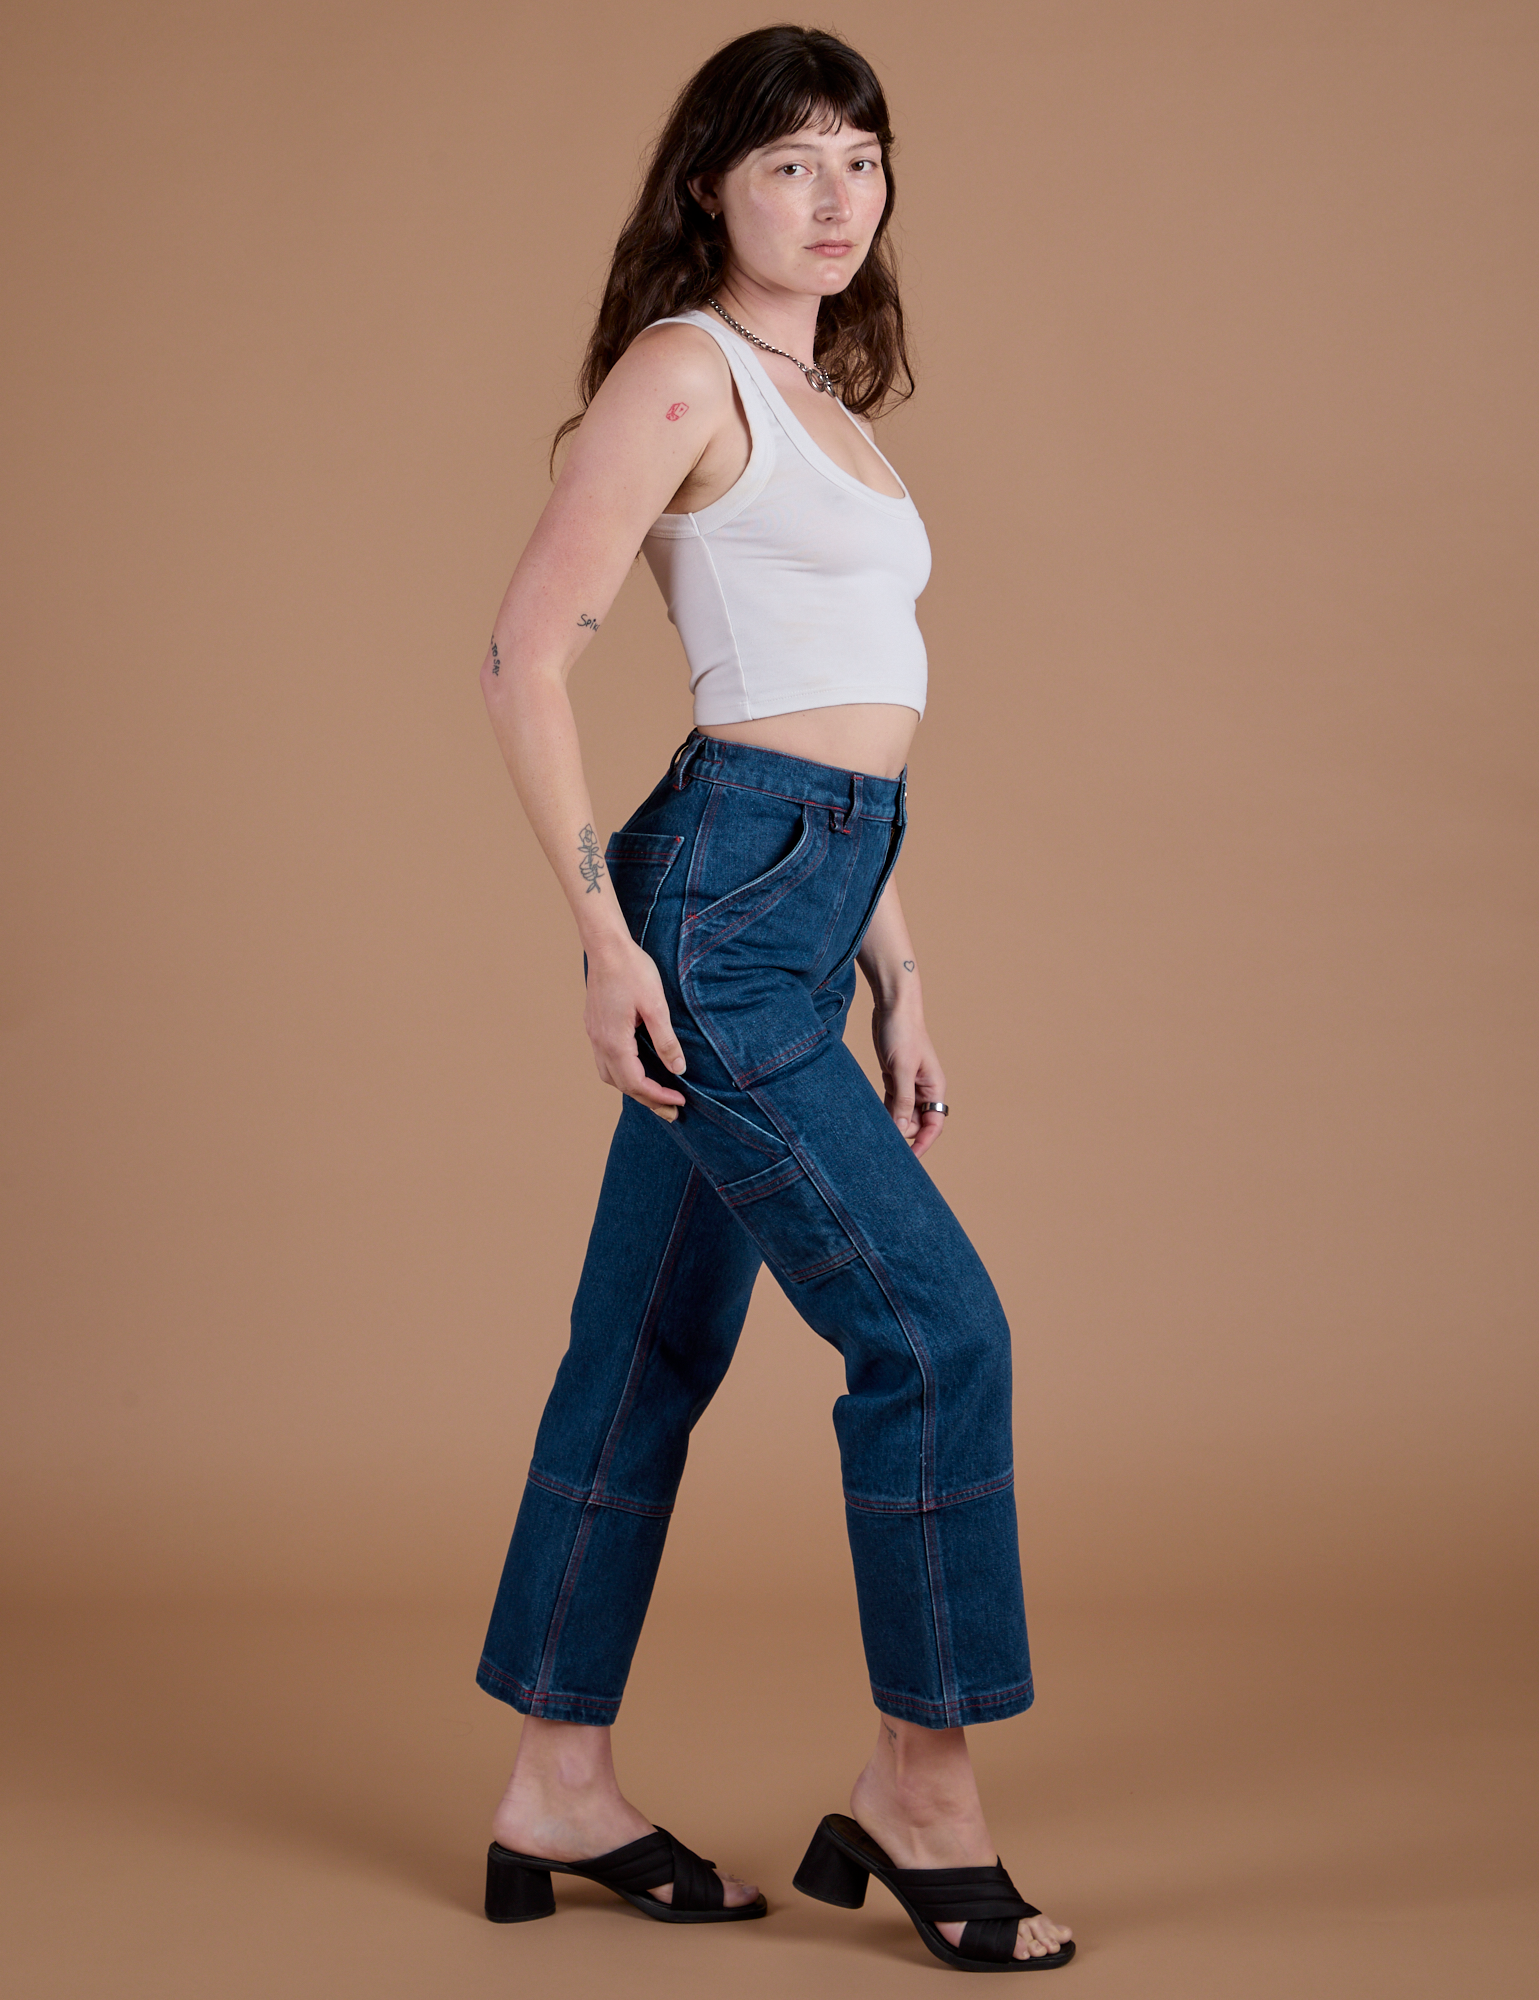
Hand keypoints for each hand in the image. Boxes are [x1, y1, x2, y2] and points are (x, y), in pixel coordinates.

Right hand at [583, 936, 687, 1117]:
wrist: (606, 947)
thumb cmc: (633, 971)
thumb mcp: (656, 1006)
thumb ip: (666, 1040)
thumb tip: (678, 1068)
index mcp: (615, 1041)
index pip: (636, 1083)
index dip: (659, 1097)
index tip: (681, 1101)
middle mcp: (600, 1043)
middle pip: (622, 1085)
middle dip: (648, 1101)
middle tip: (672, 1112)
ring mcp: (594, 1035)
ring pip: (609, 1075)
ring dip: (632, 1089)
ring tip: (655, 1094)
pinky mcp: (595, 1026)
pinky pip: (606, 1061)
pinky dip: (622, 1073)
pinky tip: (637, 1068)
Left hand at [872, 1003, 947, 1158]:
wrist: (892, 1007)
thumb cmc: (901, 1033)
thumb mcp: (901, 1068)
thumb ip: (902, 1100)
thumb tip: (902, 1131)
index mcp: (934, 1088)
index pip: (933, 1125)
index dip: (923, 1144)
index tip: (909, 1162)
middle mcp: (924, 1089)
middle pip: (915, 1123)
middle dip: (901, 1133)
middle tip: (880, 1144)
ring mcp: (909, 1084)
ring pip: (901, 1115)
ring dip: (890, 1123)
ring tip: (872, 1134)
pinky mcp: (894, 1078)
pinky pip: (890, 1103)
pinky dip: (883, 1111)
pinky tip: (871, 1119)